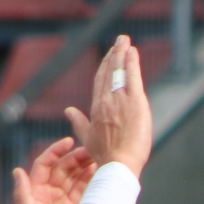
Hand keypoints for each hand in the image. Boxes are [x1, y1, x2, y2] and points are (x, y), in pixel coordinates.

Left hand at [11, 113, 97, 203]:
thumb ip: (23, 195)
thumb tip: (18, 171)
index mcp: (36, 193)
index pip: (45, 165)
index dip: (56, 152)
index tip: (69, 142)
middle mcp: (49, 195)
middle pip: (63, 169)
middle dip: (76, 158)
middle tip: (91, 150)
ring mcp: (63, 203)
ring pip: (75, 178)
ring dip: (85, 167)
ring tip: (99, 158)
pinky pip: (84, 191)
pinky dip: (92, 180)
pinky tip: (100, 172)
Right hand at [83, 35, 153, 177]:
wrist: (118, 163)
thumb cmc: (104, 156)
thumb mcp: (88, 138)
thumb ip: (79, 122)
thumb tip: (68, 111)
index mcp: (96, 108)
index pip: (100, 82)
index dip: (105, 67)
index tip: (109, 55)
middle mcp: (106, 100)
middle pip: (109, 72)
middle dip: (114, 54)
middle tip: (120, 40)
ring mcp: (120, 100)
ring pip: (120, 71)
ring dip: (122, 53)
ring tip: (126, 41)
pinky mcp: (135, 102)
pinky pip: (133, 77)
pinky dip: (132, 63)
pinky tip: (133, 52)